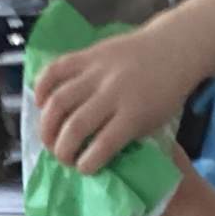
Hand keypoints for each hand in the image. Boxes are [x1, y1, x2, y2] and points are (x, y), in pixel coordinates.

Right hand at [34, 25, 198, 174]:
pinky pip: (56, 69)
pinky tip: (40, 103)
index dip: (86, 163)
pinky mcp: (88, 54)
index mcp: (134, 113)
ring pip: (59, 101)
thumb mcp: (152, 123)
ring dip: (47, 126)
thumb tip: (91, 152)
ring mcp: (98, 71)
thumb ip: (124, 137)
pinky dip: (42, 87)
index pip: (102, 145)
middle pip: (75, 126)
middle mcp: (113, 92)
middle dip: (62, 150)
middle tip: (62, 157)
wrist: (174, 47)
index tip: (82, 168)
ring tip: (48, 138)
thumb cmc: (165, 93)